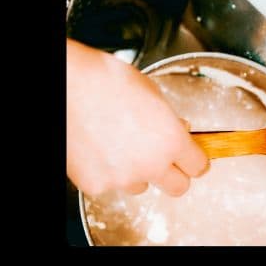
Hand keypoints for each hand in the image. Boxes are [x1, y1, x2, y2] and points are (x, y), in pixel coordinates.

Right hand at [67, 39, 208, 196]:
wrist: (66, 86)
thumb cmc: (103, 79)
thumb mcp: (150, 91)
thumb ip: (168, 118)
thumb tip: (177, 128)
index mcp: (171, 139)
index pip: (198, 166)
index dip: (194, 158)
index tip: (191, 155)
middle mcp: (150, 164)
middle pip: (178, 187)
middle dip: (173, 173)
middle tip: (161, 156)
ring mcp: (121, 178)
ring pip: (140, 185)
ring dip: (136, 171)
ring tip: (119, 144)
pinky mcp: (95, 185)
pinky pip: (110, 184)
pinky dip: (107, 171)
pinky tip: (99, 148)